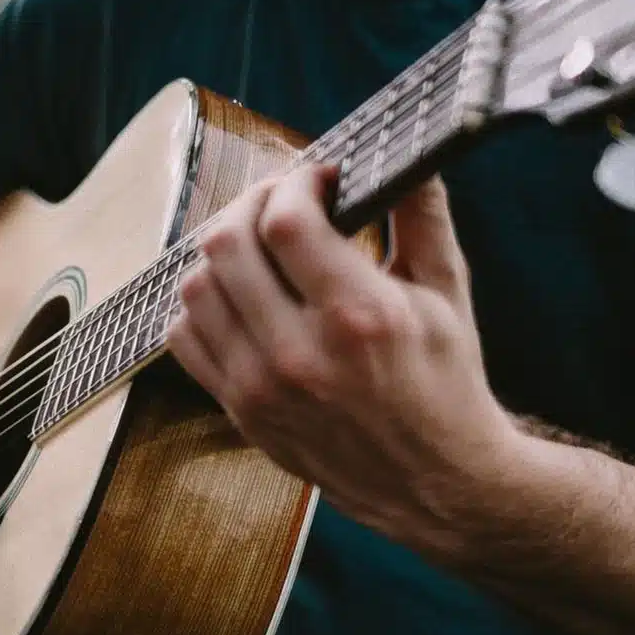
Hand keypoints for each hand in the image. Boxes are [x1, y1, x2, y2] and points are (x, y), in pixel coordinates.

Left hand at [166, 163, 519, 559]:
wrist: (431, 483)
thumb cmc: (446, 384)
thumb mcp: (449, 296)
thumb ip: (423, 216)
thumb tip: (404, 151)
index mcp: (359, 316)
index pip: (286, 220)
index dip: (295, 181)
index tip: (317, 179)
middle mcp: (299, 353)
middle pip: (226, 244)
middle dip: (249, 203)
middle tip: (278, 202)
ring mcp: (260, 388)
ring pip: (194, 288)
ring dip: (221, 253)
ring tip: (258, 248)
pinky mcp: (240, 411)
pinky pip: (184, 337)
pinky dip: (200, 306)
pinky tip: (237, 298)